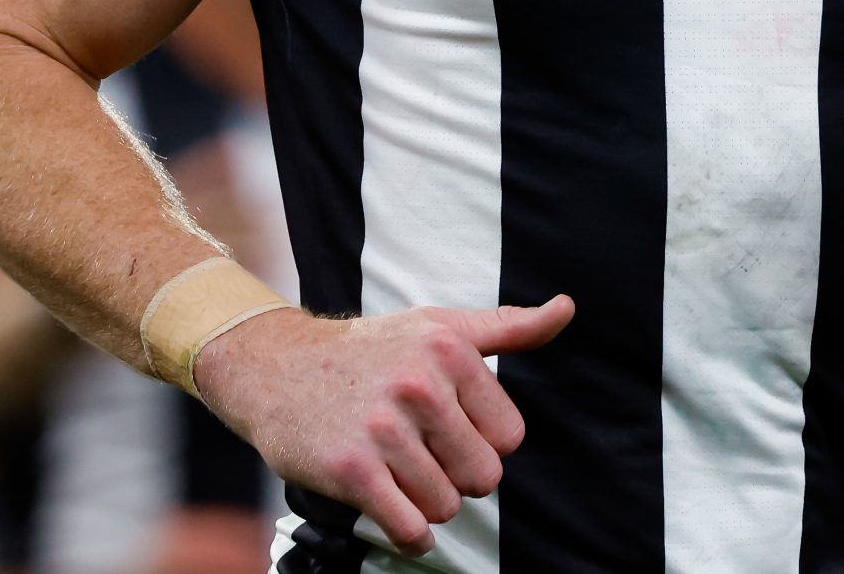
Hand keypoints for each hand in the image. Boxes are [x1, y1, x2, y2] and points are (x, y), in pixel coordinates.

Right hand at [189, 295, 574, 557]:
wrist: (276, 368)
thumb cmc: (369, 351)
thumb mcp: (439, 326)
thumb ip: (508, 328)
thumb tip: (567, 309)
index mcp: (449, 349)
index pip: (510, 438)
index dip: (481, 442)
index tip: (449, 428)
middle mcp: (419, 385)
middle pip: (482, 478)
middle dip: (456, 477)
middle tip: (423, 456)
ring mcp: (383, 429)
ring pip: (444, 506)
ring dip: (425, 503)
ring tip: (399, 473)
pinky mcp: (350, 470)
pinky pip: (408, 528)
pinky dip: (409, 535)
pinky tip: (395, 514)